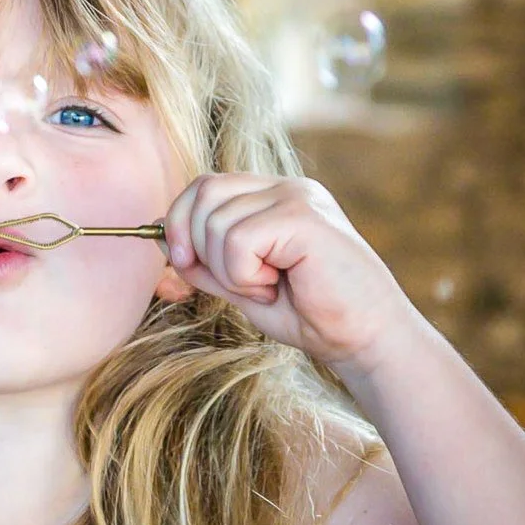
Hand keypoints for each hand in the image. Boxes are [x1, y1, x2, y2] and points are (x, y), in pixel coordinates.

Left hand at [160, 173, 412, 371]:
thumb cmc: (310, 316)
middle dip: (198, 245)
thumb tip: (159, 236)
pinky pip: (238, 240)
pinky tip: (278, 286)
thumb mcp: (241, 286)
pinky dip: (245, 275)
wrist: (364, 339)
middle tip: (239, 282)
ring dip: (230, 270)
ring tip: (269, 286)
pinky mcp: (303, 217)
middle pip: (203, 192)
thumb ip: (205, 260)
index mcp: (272, 197)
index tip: (184, 262)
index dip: (179, 221)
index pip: (205, 186)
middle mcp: (285, 188)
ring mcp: (296, 197)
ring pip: (217, 221)